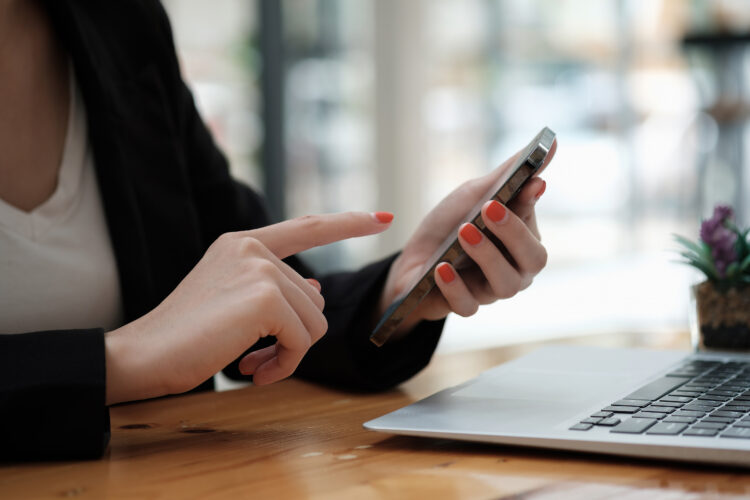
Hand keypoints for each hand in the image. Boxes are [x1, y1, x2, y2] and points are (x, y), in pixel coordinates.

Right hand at [104, 212, 392, 404]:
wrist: (142, 354)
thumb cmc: (184, 335)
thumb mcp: (232, 302)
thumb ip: (275, 289)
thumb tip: (317, 286)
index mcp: (242, 243)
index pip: (307, 227)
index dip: (347, 223)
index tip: (381, 217)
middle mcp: (252, 248)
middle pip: (314, 298)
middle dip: (294, 335)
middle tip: (258, 357)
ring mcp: (259, 268)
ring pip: (314, 321)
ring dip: (289, 353)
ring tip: (253, 364)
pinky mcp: (265, 296)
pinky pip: (303, 339)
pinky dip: (286, 363)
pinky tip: (252, 371)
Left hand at [380, 141, 555, 335]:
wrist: (413, 258)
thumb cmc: (451, 224)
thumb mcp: (477, 194)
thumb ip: (512, 174)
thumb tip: (554, 143)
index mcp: (524, 241)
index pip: (538, 227)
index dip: (532, 208)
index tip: (529, 185)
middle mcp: (516, 269)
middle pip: (533, 260)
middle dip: (512, 232)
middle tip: (489, 208)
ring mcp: (492, 290)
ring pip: (505, 285)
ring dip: (486, 256)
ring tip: (464, 233)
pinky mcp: (465, 306)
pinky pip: (469, 306)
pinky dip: (455, 288)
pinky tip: (441, 269)